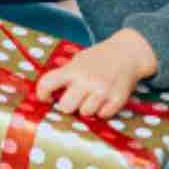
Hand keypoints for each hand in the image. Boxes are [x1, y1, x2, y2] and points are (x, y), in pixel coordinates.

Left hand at [34, 29, 157, 118]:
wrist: (126, 53)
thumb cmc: (98, 58)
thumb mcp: (78, 60)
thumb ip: (65, 74)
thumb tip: (49, 92)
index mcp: (73, 70)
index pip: (47, 83)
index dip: (41, 94)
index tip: (45, 98)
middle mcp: (86, 81)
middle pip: (66, 107)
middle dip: (66, 105)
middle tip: (72, 100)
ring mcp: (102, 91)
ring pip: (85, 113)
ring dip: (86, 108)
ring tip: (91, 97)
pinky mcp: (117, 100)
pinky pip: (103, 115)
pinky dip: (102, 110)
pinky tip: (104, 100)